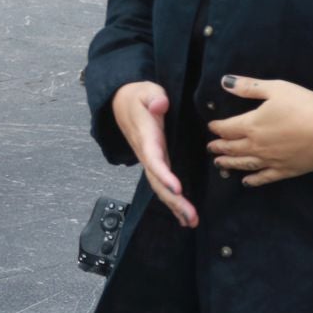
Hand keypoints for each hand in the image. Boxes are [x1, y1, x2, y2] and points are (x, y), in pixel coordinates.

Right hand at [112, 81, 197, 227]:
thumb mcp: (146, 90)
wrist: (121, 101)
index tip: (176, 188)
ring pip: (159, 186)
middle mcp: (146, 152)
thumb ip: (154, 96)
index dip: (164, 175)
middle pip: (157, 180)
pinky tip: (183, 215)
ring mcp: (150, 159)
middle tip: (190, 216)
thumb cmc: (138, 96)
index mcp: (146, 136)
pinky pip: (161, 184)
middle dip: (173, 199)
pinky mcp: (155, 162)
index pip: (153, 158)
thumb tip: (161, 104)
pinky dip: (172, 200)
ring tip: (191, 222)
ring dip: (174, 205)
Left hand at [206, 75, 312, 186]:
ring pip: (244, 164)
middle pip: (232, 148)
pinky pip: (264, 178)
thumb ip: (248, 87)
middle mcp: (257, 145)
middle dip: (219, 147)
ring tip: (219, 164)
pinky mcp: (285, 171)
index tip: (211, 127)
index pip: (227, 128)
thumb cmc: (303, 106)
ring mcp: (270, 160)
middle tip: (210, 148)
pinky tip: (246, 182)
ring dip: (229, 164)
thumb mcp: (275, 89)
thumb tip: (224, 81)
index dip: (217, 128)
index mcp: (251, 125)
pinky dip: (253, 180)